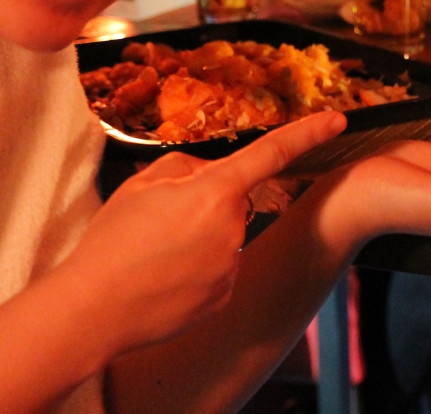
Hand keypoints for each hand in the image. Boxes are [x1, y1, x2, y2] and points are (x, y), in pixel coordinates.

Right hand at [57, 110, 346, 353]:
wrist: (94, 310)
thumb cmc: (112, 242)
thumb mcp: (142, 184)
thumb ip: (185, 167)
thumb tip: (206, 175)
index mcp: (214, 191)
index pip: (271, 153)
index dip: (307, 133)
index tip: (337, 121)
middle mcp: (233, 227)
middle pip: (232, 202)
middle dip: (206, 204)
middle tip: (159, 224)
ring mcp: (232, 266)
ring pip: (225, 237)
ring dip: (199, 240)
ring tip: (154, 256)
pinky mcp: (224, 297)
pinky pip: (219, 270)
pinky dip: (197, 271)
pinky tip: (164, 280)